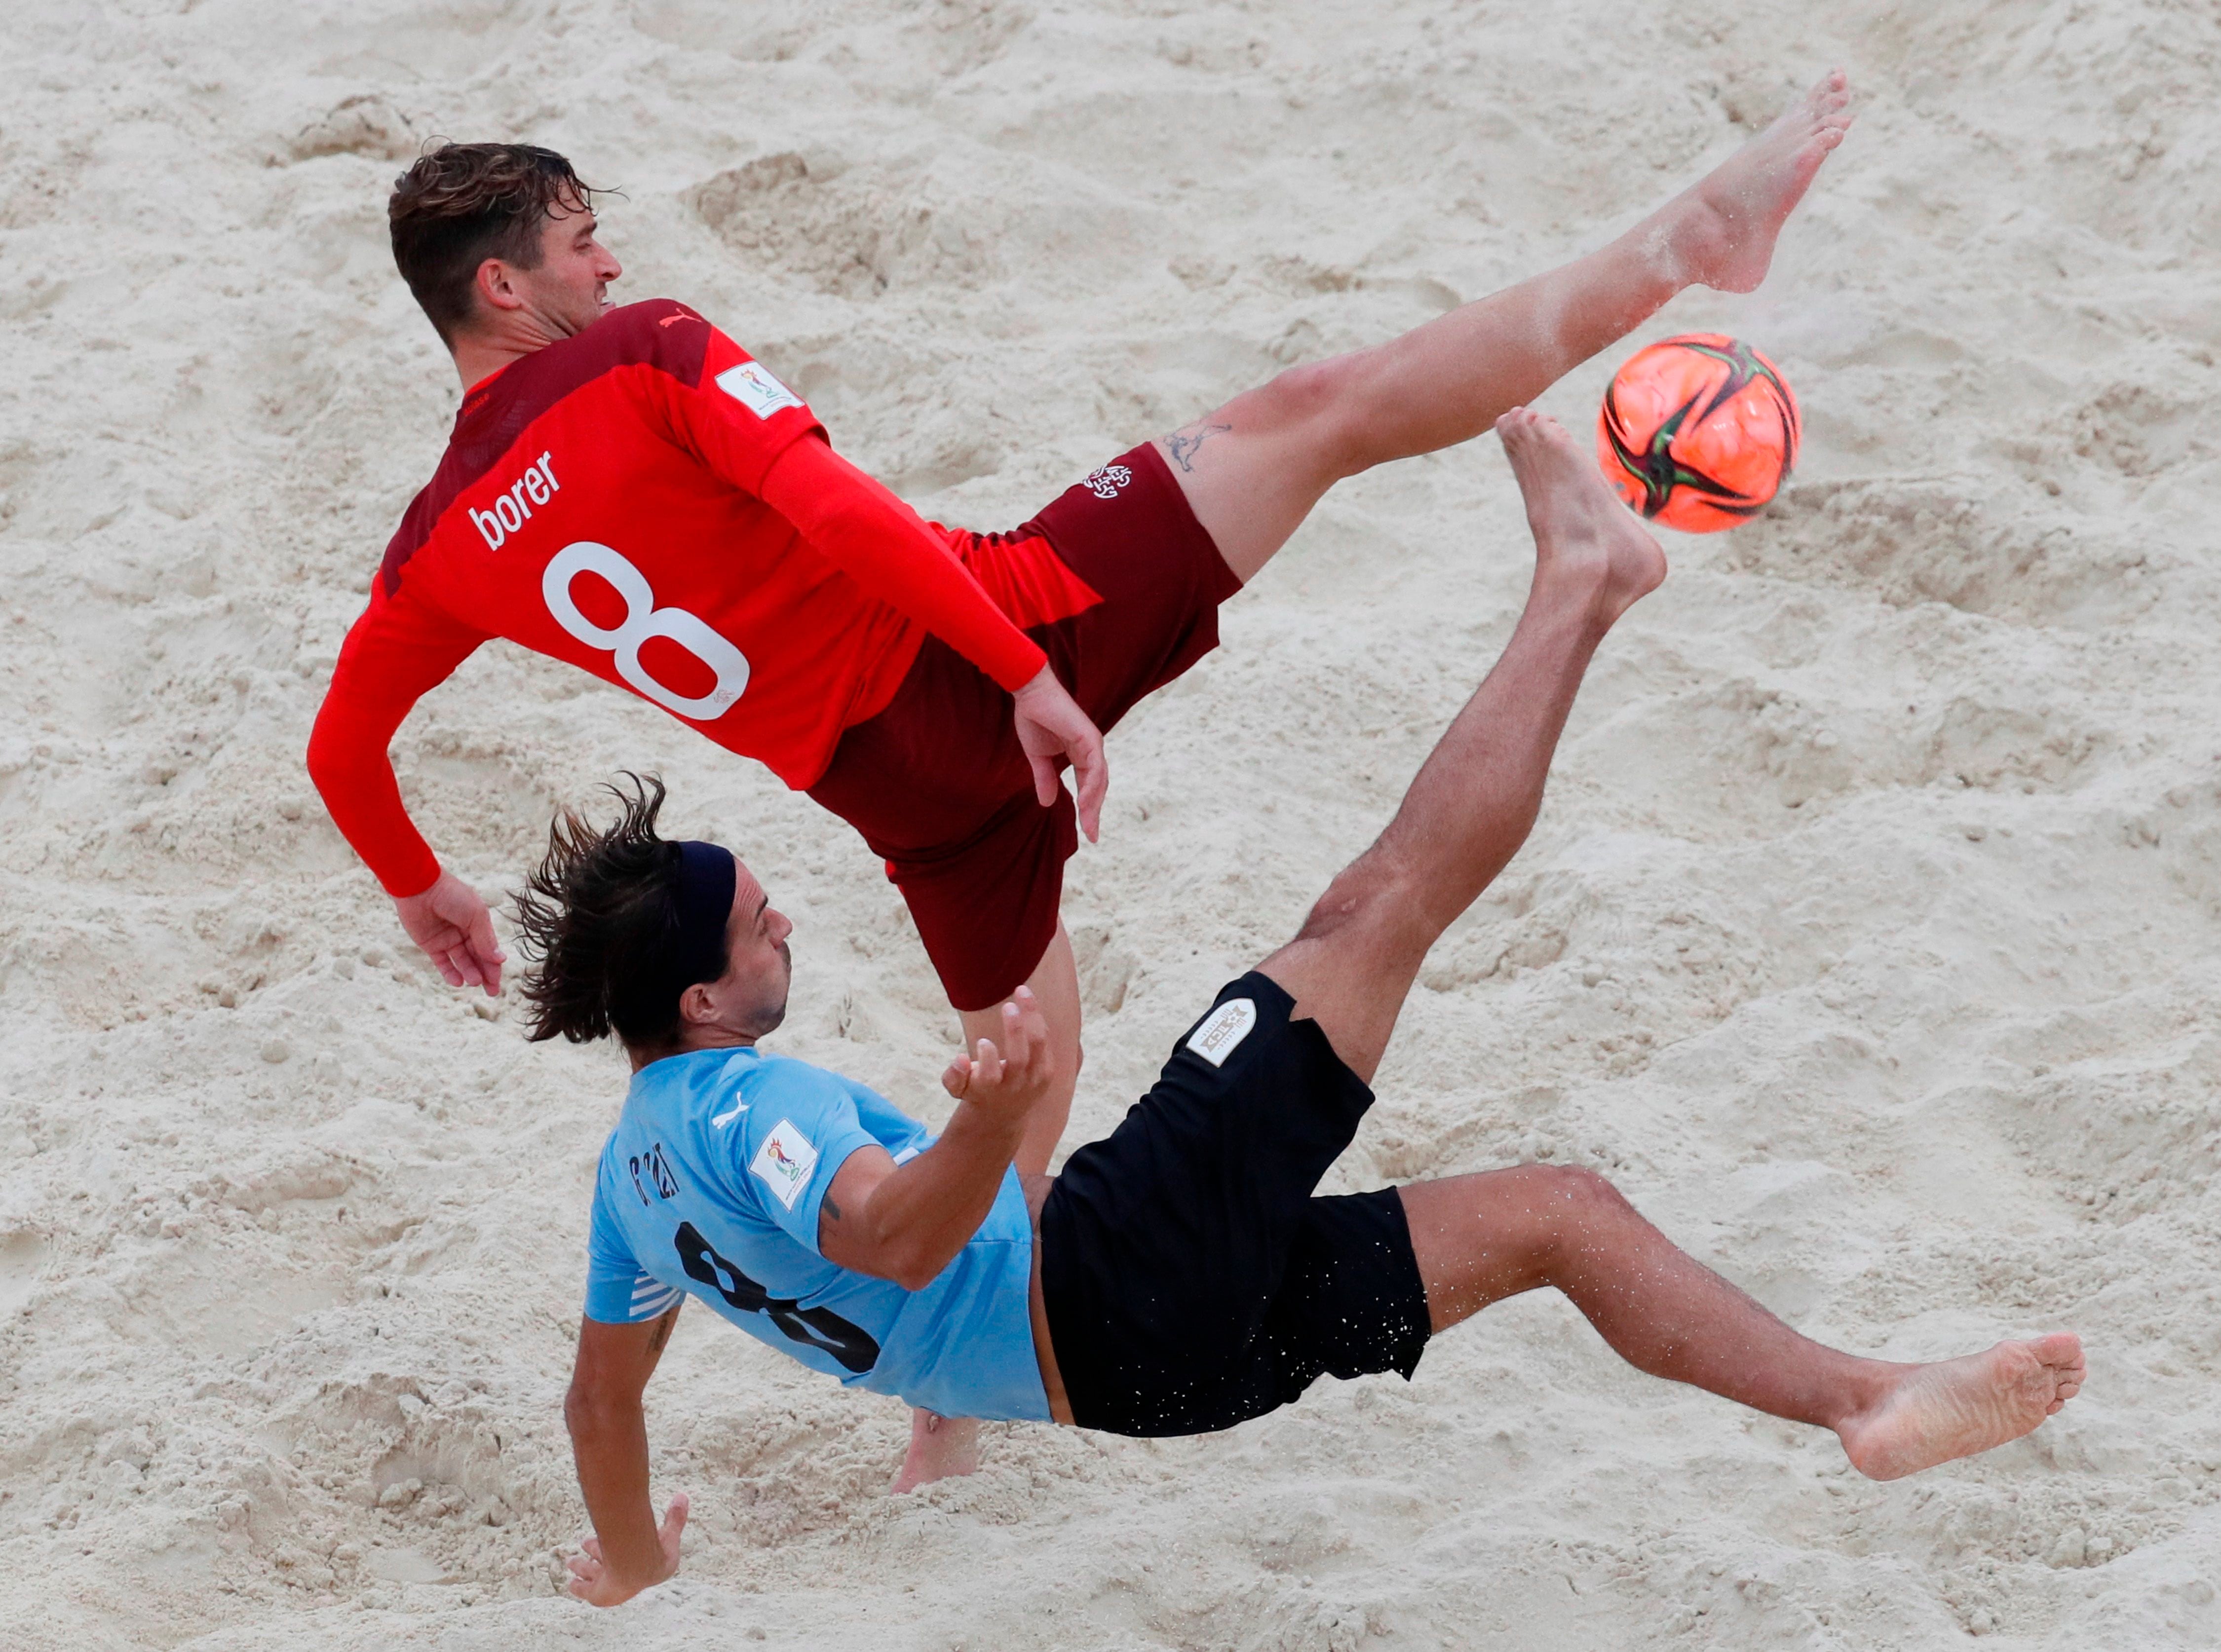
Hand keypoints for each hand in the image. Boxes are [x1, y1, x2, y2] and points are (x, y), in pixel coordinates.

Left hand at [393, 869, 505, 995]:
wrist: (419, 887)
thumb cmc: (452, 896)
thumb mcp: (475, 916)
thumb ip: (486, 940)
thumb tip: (500, 960)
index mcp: (478, 923)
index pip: (489, 949)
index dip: (494, 966)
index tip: (497, 982)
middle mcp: (464, 932)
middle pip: (477, 958)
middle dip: (485, 975)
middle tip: (492, 991)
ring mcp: (447, 939)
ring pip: (462, 961)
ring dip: (469, 973)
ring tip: (473, 982)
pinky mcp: (431, 944)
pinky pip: (442, 962)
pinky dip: (450, 973)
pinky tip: (458, 982)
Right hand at [565, 1492, 687, 1606]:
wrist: (639, 1568)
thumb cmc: (656, 1551)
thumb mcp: (670, 1531)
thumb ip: (676, 1515)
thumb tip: (682, 1496)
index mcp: (641, 1567)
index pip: (629, 1555)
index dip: (620, 1544)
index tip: (615, 1534)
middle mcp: (624, 1577)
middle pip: (607, 1562)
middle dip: (596, 1552)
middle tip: (585, 1541)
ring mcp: (608, 1585)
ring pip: (591, 1573)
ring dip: (582, 1566)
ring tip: (571, 1561)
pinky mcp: (596, 1594)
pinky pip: (583, 1591)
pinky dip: (578, 1587)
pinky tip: (572, 1584)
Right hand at [940, 987, 1052, 1129]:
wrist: (1004, 1112)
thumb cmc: (976, 1090)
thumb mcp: (958, 1088)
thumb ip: (954, 1075)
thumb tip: (961, 1058)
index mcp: (990, 1088)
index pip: (990, 1074)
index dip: (987, 1057)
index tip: (982, 1041)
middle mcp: (1015, 1085)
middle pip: (1020, 1058)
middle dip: (1014, 1031)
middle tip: (1007, 1006)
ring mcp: (1034, 1079)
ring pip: (1039, 1046)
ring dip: (1032, 1017)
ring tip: (1022, 991)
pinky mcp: (1047, 1071)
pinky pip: (1046, 1042)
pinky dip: (1038, 1022)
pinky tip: (1028, 1003)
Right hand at [1011, 666, 1105, 842]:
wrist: (1029, 694)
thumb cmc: (1034, 718)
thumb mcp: (1038, 757)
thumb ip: (1045, 779)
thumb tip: (1047, 804)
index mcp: (1081, 754)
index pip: (1088, 786)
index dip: (1088, 809)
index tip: (1087, 832)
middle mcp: (1091, 749)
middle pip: (1098, 787)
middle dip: (1094, 812)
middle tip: (1092, 836)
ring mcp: (1092, 743)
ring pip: (1099, 780)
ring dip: (1094, 804)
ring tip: (1089, 825)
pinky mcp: (1089, 737)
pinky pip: (1094, 766)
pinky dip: (1091, 785)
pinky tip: (1085, 802)